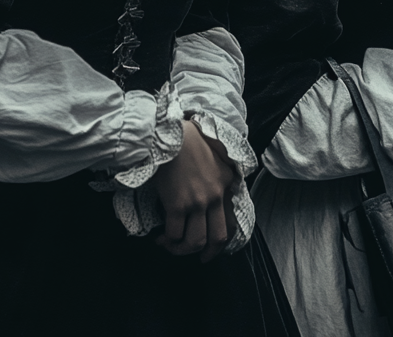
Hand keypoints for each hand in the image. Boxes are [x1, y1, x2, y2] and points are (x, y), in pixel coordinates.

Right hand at [153, 120, 236, 261]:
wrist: (170, 134)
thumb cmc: (186, 140)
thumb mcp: (213, 155)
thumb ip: (216, 174)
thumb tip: (208, 194)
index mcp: (226, 181)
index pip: (232, 218)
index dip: (223, 238)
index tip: (213, 245)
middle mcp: (216, 194)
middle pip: (218, 236)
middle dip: (208, 253)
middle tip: (199, 257)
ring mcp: (198, 201)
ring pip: (196, 241)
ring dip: (182, 249)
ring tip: (171, 244)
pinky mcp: (179, 204)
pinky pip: (175, 234)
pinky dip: (167, 240)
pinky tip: (160, 236)